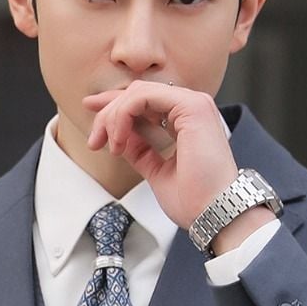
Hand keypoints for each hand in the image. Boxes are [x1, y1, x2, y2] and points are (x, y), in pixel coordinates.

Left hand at [83, 81, 239, 232]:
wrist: (214, 213)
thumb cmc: (194, 200)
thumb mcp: (155, 170)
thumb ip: (139, 149)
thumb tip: (118, 138)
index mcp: (186, 121)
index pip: (144, 102)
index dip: (114, 107)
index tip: (93, 119)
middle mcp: (190, 108)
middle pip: (136, 94)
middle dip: (108, 114)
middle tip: (94, 141)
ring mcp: (193, 104)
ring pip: (137, 92)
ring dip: (114, 117)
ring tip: (108, 145)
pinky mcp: (191, 106)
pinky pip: (143, 96)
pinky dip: (123, 114)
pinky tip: (119, 140)